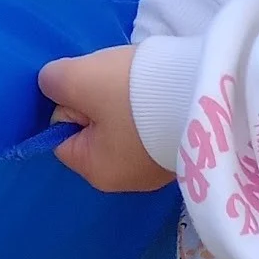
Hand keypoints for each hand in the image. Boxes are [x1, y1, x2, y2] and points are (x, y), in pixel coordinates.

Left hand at [39, 47, 174, 193]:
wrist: (206, 91)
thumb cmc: (133, 93)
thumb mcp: (78, 78)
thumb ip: (53, 82)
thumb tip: (52, 84)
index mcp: (98, 172)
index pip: (62, 133)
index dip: (69, 103)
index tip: (88, 86)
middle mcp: (127, 179)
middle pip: (94, 128)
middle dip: (98, 100)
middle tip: (116, 82)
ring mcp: (158, 166)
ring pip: (124, 122)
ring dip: (127, 99)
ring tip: (144, 83)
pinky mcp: (181, 147)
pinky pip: (151, 122)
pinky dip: (152, 104)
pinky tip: (161, 90)